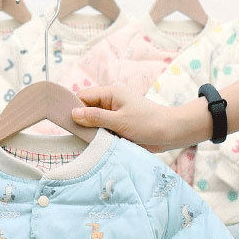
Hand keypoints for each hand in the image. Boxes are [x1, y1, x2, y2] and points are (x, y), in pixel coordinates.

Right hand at [72, 83, 209, 151]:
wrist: (170, 133)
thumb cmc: (148, 123)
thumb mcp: (119, 121)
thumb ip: (95, 118)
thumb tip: (74, 114)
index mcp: (110, 93)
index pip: (82, 96)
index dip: (74, 108)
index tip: (69, 124)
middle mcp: (110, 102)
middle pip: (86, 109)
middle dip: (83, 122)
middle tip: (80, 136)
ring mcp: (114, 114)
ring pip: (93, 122)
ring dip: (92, 132)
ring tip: (90, 142)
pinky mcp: (118, 126)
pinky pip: (102, 130)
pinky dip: (100, 137)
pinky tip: (99, 145)